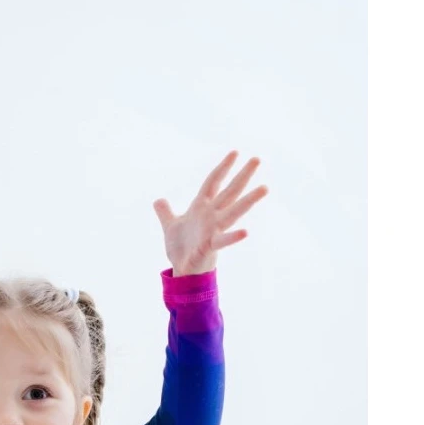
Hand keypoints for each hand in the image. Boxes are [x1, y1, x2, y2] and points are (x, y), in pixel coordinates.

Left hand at [153, 151, 268, 273]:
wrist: (181, 272)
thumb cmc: (181, 250)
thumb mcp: (170, 226)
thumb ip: (165, 212)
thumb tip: (158, 200)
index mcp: (201, 208)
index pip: (213, 182)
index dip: (222, 167)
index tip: (235, 152)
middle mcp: (211, 216)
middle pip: (229, 191)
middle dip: (242, 175)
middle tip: (257, 159)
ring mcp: (213, 230)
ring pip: (234, 212)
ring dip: (249, 200)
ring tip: (265, 188)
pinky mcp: (211, 246)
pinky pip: (223, 241)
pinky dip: (233, 237)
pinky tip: (246, 232)